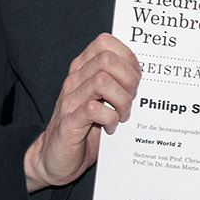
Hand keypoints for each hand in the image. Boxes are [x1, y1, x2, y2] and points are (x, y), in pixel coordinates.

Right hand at [24, 33, 139, 191]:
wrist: (56, 156)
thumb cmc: (86, 126)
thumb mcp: (104, 98)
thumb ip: (118, 81)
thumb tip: (144, 73)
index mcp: (83, 69)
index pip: (105, 42)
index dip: (127, 57)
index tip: (134, 77)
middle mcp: (74, 80)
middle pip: (107, 60)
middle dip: (128, 79)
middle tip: (131, 98)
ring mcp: (70, 100)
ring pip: (101, 81)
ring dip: (122, 100)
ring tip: (122, 115)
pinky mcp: (69, 122)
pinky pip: (93, 110)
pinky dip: (110, 119)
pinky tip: (111, 127)